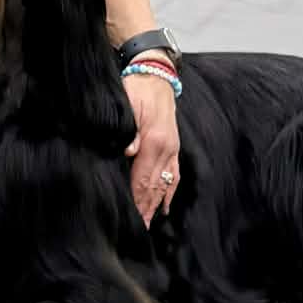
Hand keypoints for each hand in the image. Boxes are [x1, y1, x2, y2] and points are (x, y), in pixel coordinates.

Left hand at [124, 66, 181, 226]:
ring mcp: (173, 148)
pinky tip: (166, 206)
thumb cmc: (137, 88)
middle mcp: (167, 148)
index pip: (143, 178)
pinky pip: (174, 174)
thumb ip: (128, 131)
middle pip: (155, 186)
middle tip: (138, 229)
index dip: (137, 199)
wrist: (155, 73)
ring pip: (166, 183)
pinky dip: (170, 192)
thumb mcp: (128, 105)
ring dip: (157, 204)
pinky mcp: (174, 146)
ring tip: (149, 223)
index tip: (131, 217)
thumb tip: (129, 153)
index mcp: (154, 141)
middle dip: (146, 209)